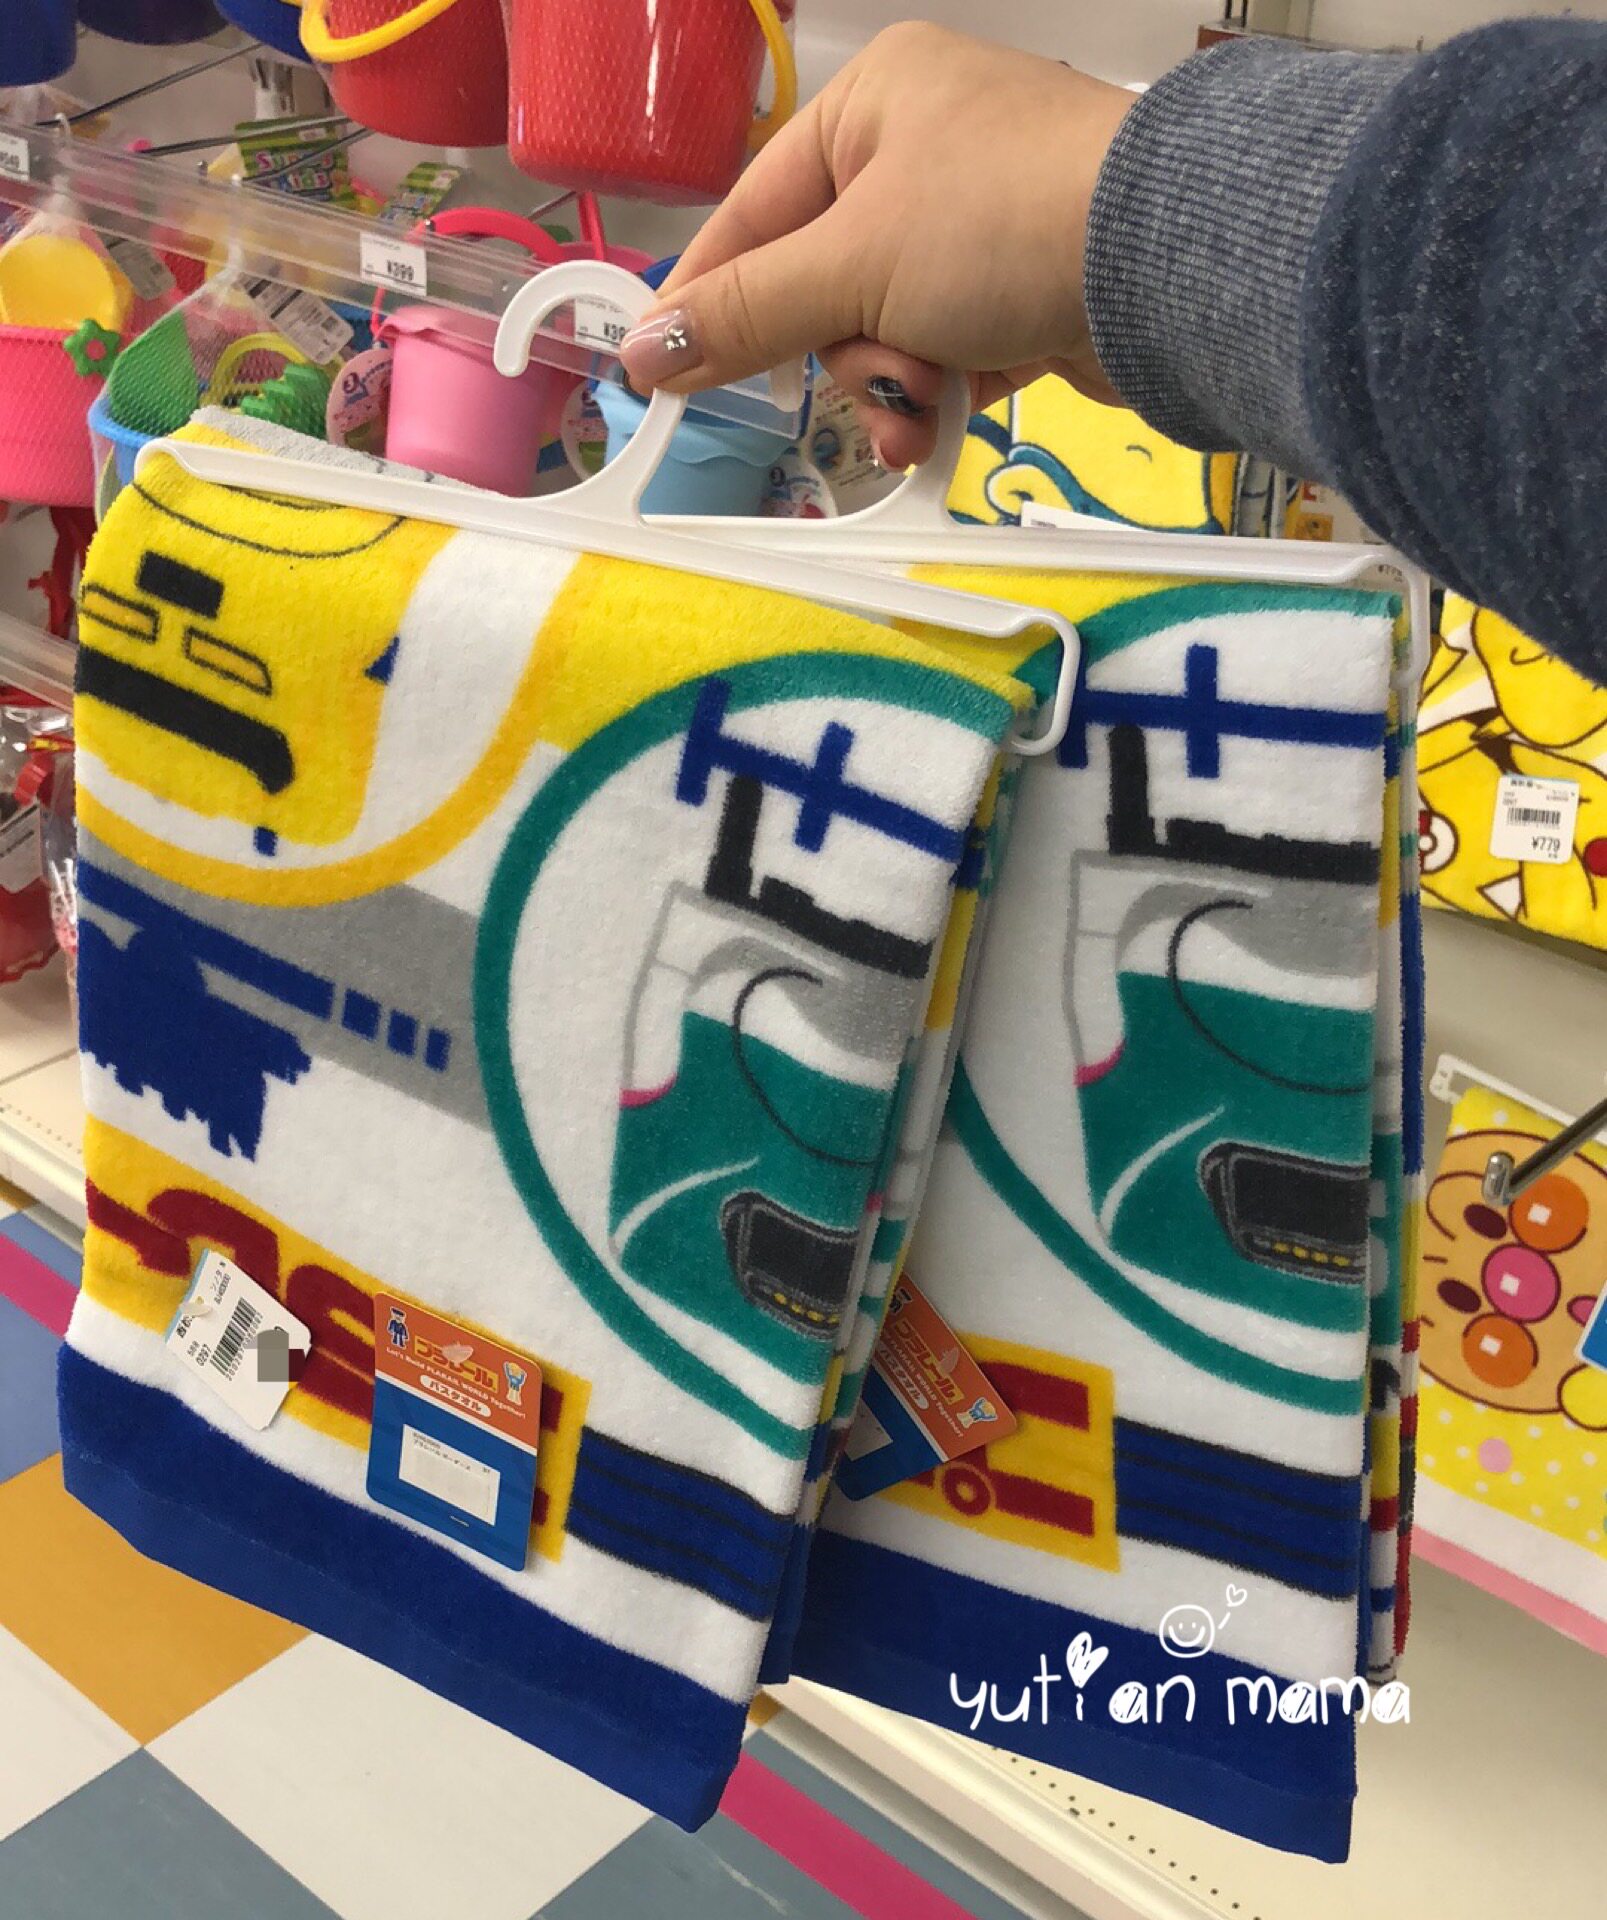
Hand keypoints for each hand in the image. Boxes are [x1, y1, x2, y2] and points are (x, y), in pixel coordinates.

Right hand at [618, 21, 1135, 467]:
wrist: (1171, 263)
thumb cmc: (1001, 224)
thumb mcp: (853, 265)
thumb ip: (748, 313)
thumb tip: (645, 352)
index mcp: (871, 103)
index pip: (756, 211)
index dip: (713, 298)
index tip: (665, 373)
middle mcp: (923, 149)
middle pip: (824, 283)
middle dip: (845, 354)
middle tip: (875, 385)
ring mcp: (979, 221)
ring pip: (885, 328)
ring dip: (894, 385)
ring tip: (925, 411)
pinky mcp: (1024, 285)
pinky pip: (947, 348)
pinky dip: (945, 389)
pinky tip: (952, 416)